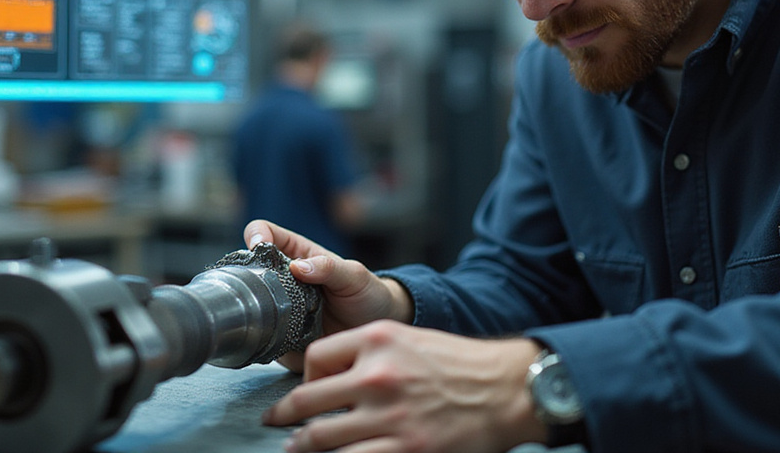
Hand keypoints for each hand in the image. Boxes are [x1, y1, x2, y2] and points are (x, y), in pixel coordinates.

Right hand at [243, 219, 413, 370]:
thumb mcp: (355, 275)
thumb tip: (298, 267)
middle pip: (247, 270)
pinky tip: (278, 343)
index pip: (264, 232)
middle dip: (247, 278)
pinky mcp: (279, 337)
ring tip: (277, 321)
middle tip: (265, 291)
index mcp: (295, 253)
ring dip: (254, 312)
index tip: (258, 248)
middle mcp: (281, 279)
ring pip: (249, 305)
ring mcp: (277, 307)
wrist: (374, 329)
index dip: (256, 236)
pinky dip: (263, 340)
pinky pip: (262, 338)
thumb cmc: (367, 293)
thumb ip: (330, 268)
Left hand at [262, 321, 546, 452]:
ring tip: (294, 448)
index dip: (303, 377)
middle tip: (274, 422)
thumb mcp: (410, 338)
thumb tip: (327, 376)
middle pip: (307, 401)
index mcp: (378, 339)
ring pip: (320, 437)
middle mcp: (378, 375)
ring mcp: (390, 416)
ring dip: (301, 446)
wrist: (506, 389)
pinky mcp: (406, 449)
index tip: (301, 391)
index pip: (314, 357)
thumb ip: (369, 352)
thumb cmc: (459, 365)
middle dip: (284, 416)